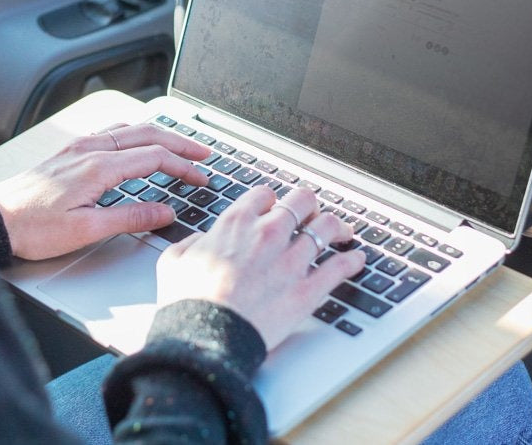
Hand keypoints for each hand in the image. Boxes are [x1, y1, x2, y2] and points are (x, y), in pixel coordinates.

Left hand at [0, 123, 210, 259]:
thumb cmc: (33, 227)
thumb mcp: (86, 230)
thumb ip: (130, 217)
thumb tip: (165, 211)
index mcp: (99, 167)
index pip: (155, 158)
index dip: (183, 167)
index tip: (201, 178)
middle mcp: (91, 149)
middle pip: (149, 135)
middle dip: (181, 143)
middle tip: (204, 152)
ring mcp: (81, 146)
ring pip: (131, 129)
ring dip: (161, 135)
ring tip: (180, 145)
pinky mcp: (72, 151)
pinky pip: (113, 131)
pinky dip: (136, 132)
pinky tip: (139, 139)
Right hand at [156, 185, 365, 349]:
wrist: (205, 338)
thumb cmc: (187, 303)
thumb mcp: (174, 262)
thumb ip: (191, 243)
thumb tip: (201, 241)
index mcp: (237, 222)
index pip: (265, 194)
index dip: (271, 200)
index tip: (273, 208)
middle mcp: (268, 233)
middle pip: (302, 200)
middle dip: (309, 204)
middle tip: (312, 213)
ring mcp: (291, 259)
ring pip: (327, 226)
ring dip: (337, 225)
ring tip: (343, 230)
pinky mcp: (307, 289)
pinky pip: (339, 268)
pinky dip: (352, 261)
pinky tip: (357, 259)